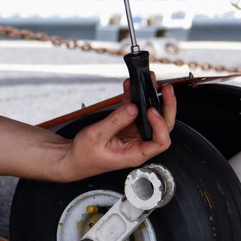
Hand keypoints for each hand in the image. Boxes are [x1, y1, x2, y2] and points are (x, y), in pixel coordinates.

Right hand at [61, 81, 176, 180]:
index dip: (160, 125)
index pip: (160, 141)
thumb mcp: (97, 137)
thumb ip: (115, 122)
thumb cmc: (84, 156)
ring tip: (151, 82)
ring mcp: (134, 134)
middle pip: (163, 126)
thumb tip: (132, 108)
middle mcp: (138, 144)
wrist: (73, 157)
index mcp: (135, 153)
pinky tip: (131, 87)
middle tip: (165, 90)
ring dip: (152, 98)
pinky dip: (134, 98)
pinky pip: (135, 110)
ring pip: (151, 115)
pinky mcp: (126, 126)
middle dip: (166, 106)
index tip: (150, 111)